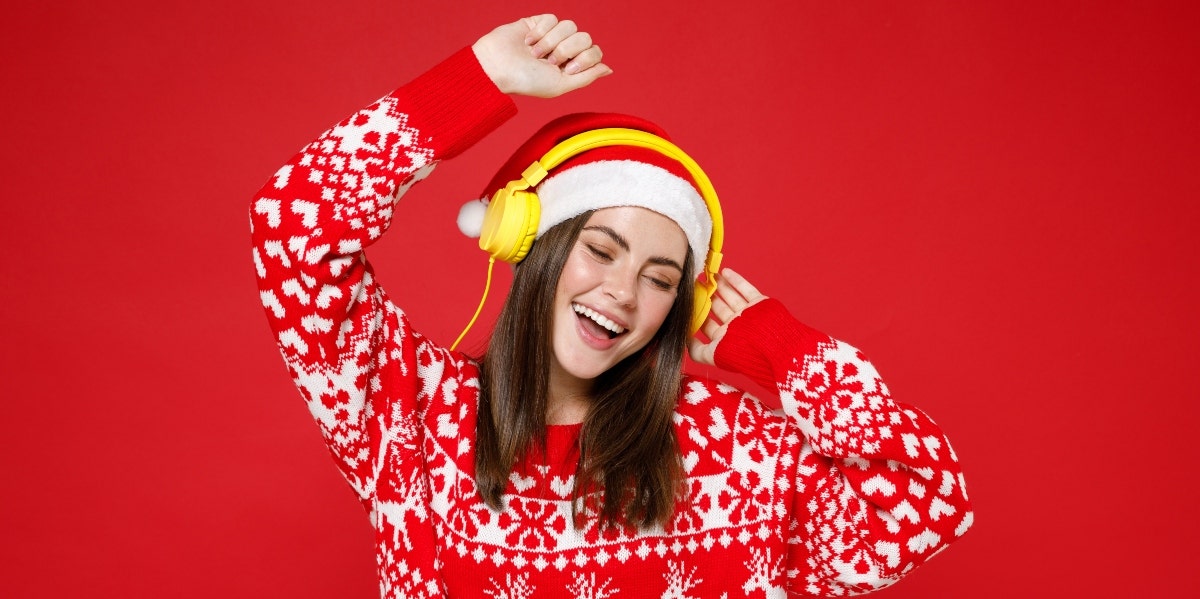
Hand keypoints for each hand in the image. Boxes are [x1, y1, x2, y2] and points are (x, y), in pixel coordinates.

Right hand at [472, 15, 611, 97]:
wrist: (498, 67)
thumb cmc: (527, 81)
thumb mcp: (560, 85)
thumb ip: (587, 77)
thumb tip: (609, 69)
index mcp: (572, 65)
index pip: (595, 52)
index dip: (584, 58)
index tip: (567, 69)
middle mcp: (565, 49)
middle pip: (584, 37)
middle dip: (566, 49)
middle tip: (549, 61)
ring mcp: (552, 35)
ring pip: (569, 25)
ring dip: (551, 41)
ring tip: (535, 53)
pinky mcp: (539, 22)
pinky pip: (552, 18)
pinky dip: (540, 31)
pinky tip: (527, 41)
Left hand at [688, 269, 767, 365]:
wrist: (771, 347)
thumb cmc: (742, 353)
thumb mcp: (713, 355)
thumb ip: (697, 351)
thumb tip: (684, 340)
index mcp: (726, 339)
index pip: (708, 325)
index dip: (698, 314)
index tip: (687, 302)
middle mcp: (737, 327)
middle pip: (719, 308)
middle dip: (707, 297)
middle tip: (696, 283)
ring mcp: (748, 314)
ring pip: (731, 297)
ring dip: (720, 285)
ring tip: (709, 275)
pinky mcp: (760, 304)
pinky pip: (746, 289)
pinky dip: (736, 280)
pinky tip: (726, 272)